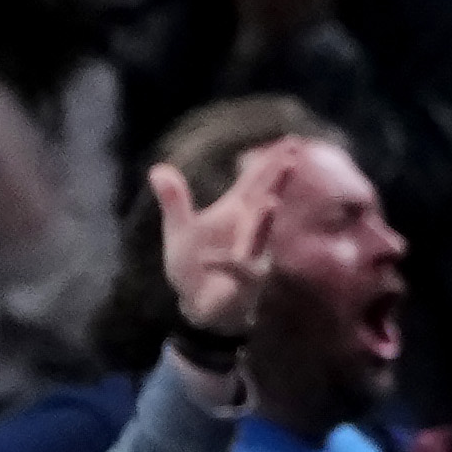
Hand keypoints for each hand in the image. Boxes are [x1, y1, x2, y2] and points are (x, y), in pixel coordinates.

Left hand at [152, 144, 290, 340]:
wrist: (200, 308)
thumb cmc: (194, 268)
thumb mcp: (179, 230)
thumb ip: (174, 200)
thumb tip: (159, 167)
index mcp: (235, 213)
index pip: (254, 182)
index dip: (269, 162)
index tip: (289, 142)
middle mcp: (249, 230)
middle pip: (265, 198)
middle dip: (277, 180)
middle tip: (292, 157)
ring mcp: (251, 254)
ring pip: (260, 234)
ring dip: (264, 220)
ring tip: (270, 202)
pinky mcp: (246, 280)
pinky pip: (237, 267)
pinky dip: (223, 262)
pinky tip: (207, 259)